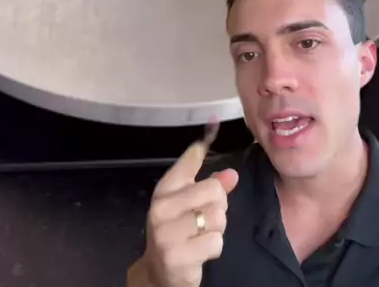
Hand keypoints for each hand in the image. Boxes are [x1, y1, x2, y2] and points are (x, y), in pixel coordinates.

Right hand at [139, 132, 237, 286]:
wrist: (159, 273)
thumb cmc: (177, 232)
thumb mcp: (188, 205)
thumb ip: (209, 186)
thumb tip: (232, 174)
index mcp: (164, 189)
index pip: (189, 159)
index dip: (203, 142)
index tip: (213, 121)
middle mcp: (161, 208)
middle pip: (214, 190)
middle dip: (219, 206)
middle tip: (205, 218)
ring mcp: (167, 233)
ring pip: (217, 217)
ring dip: (217, 230)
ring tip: (201, 236)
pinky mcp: (178, 257)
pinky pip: (215, 242)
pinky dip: (213, 249)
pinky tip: (199, 252)